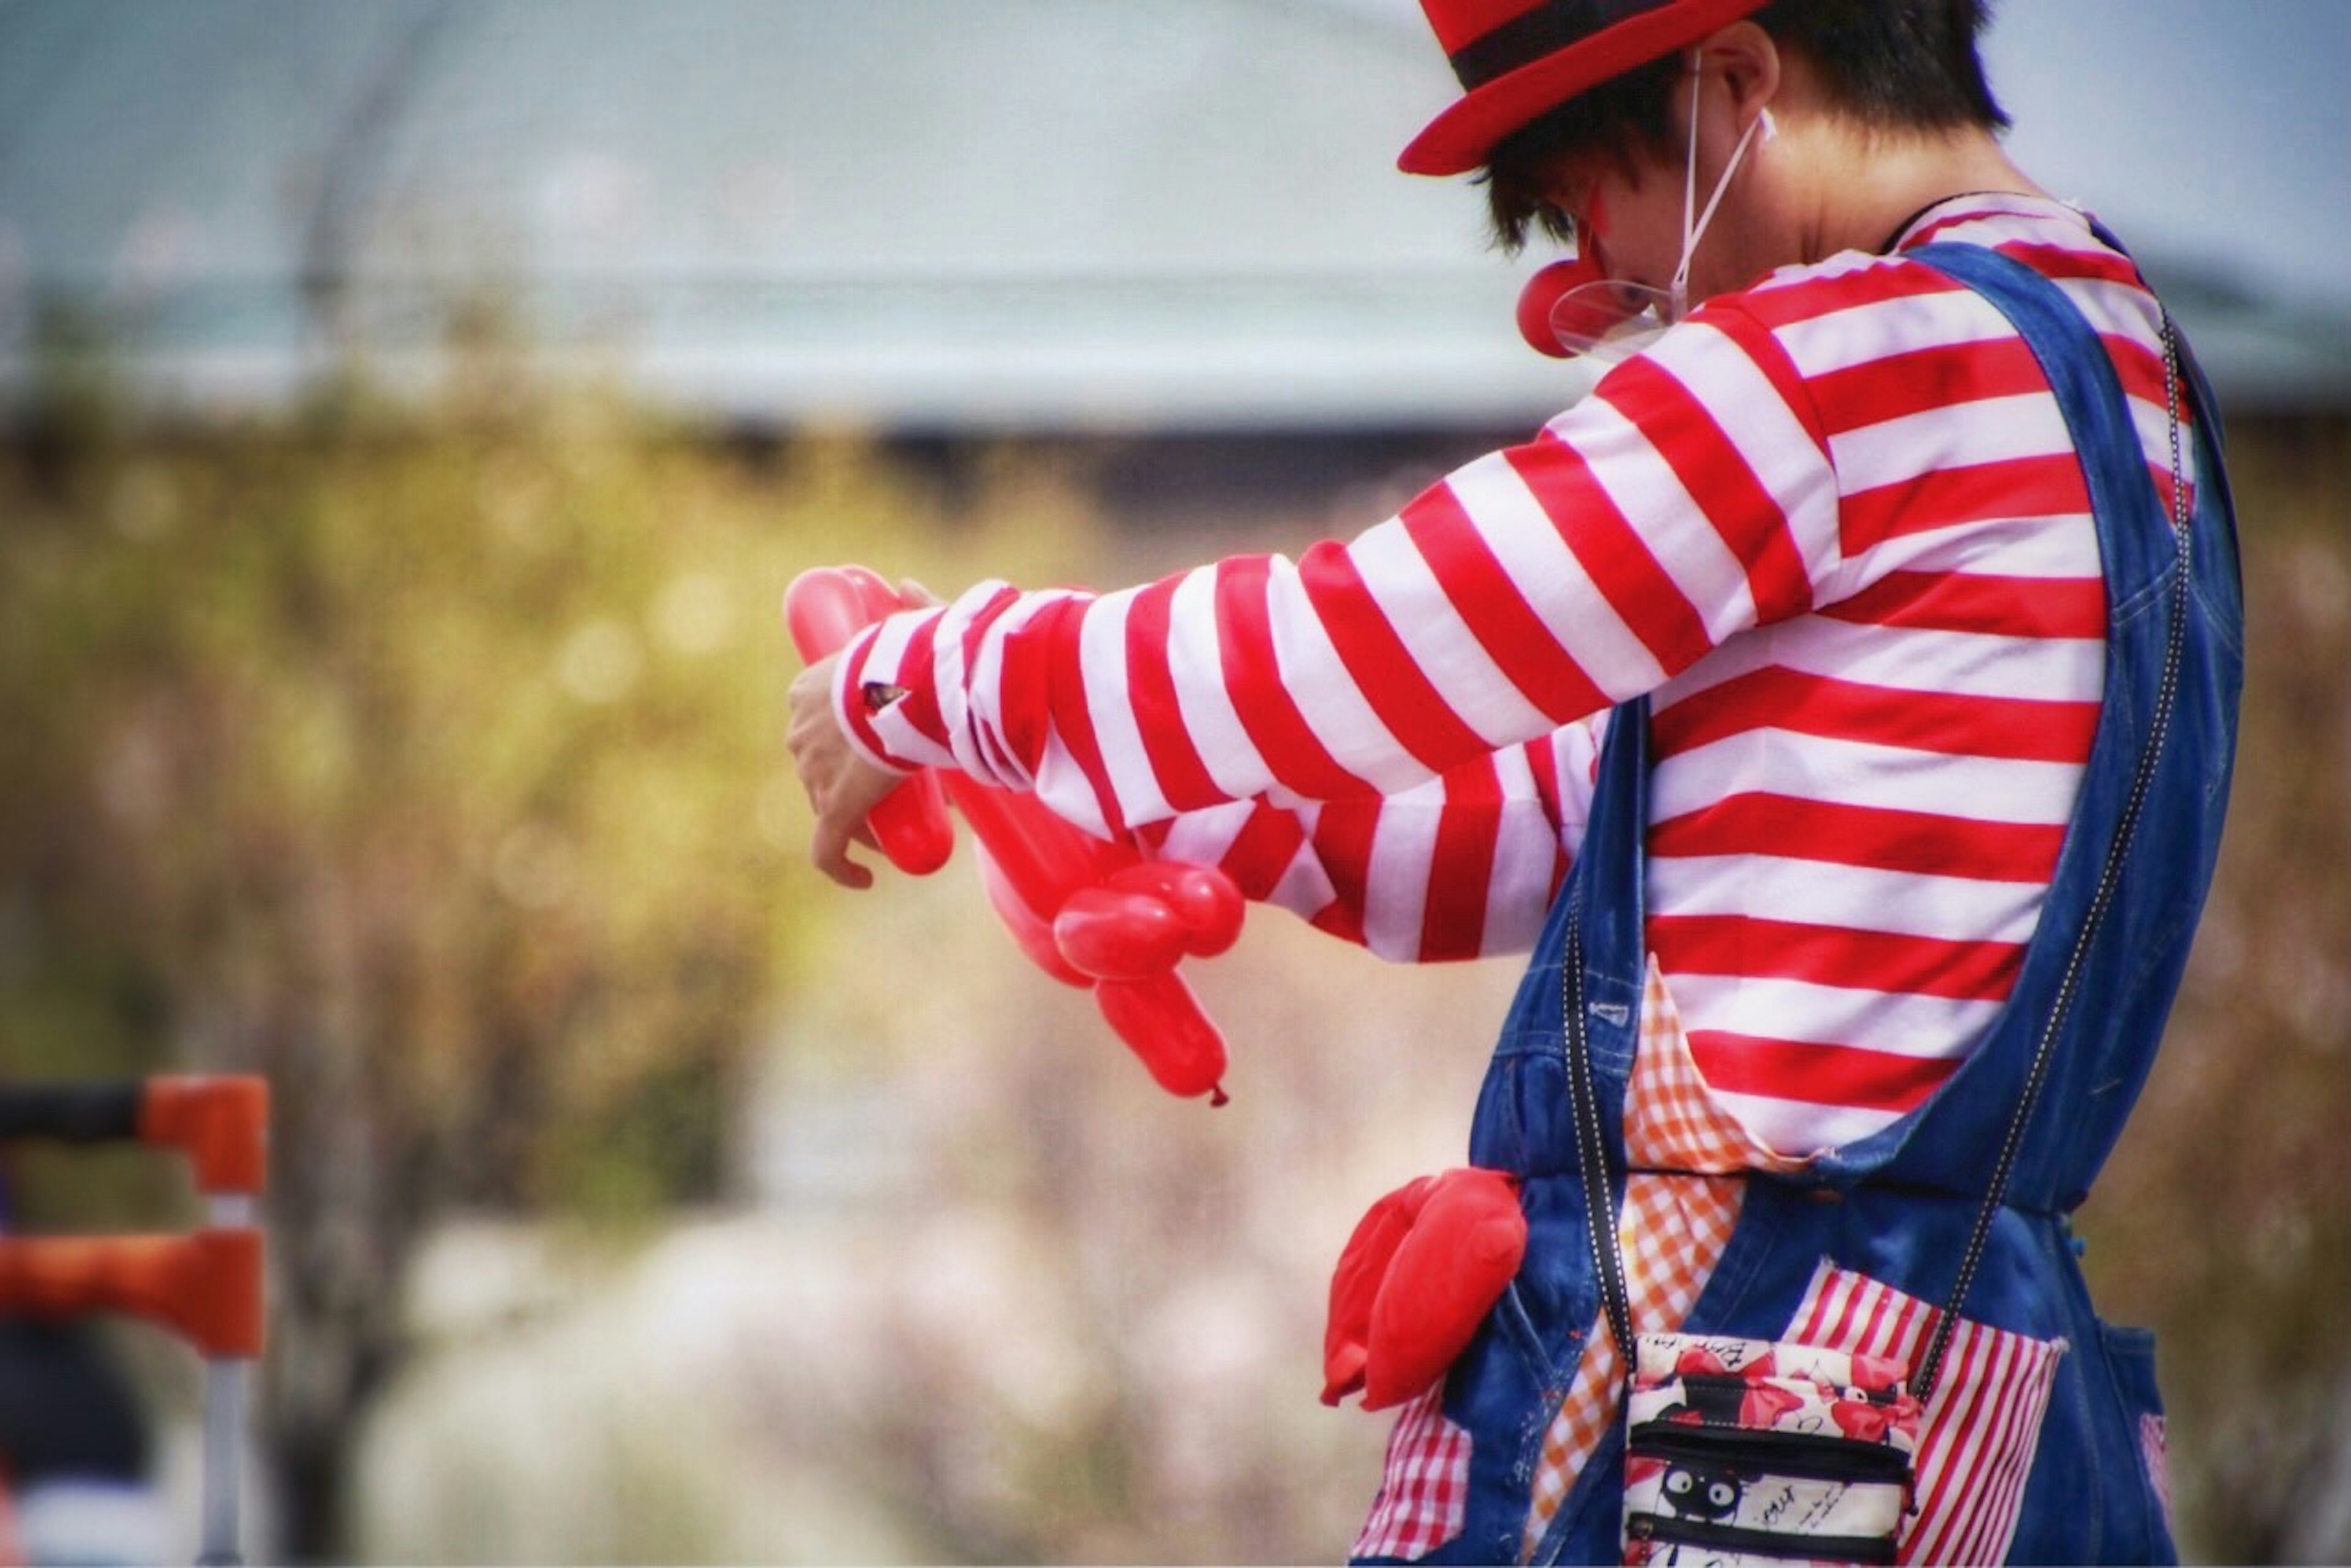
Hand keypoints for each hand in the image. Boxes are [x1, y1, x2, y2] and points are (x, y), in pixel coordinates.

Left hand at [783, 578, 941, 889]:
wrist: (909, 689)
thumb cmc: (914, 655)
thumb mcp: (911, 625)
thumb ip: (914, 605)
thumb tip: (905, 585)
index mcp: (806, 692)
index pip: (817, 727)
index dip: (847, 746)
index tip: (884, 753)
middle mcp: (799, 735)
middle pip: (820, 769)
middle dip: (854, 784)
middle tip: (899, 791)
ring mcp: (814, 775)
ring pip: (829, 807)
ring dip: (859, 820)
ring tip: (898, 827)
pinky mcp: (833, 811)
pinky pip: (828, 850)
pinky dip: (842, 868)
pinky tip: (864, 881)